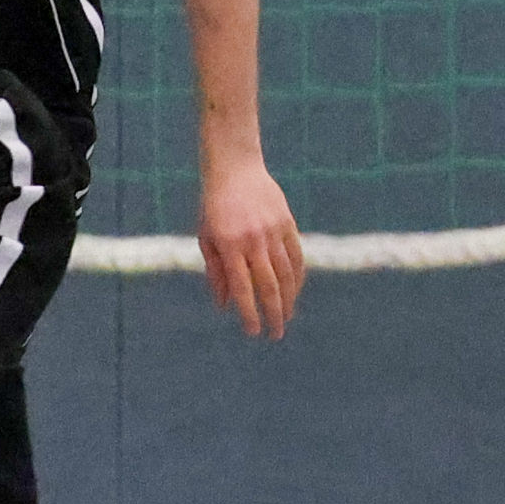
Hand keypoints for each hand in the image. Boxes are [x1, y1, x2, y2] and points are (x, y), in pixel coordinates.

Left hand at [201, 153, 304, 339]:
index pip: (242, 288)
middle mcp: (253, 241)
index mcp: (229, 246)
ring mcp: (273, 232)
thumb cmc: (213, 207)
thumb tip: (224, 305)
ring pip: (287, 274)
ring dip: (289, 299)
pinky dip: (298, 277)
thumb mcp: (206, 238)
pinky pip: (297, 256)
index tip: (253, 332)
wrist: (235, 169)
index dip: (249, 313)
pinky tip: (296, 291)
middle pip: (268, 286)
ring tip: (287, 317)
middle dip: (273, 313)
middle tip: (276, 334)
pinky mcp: (287, 223)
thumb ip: (215, 272)